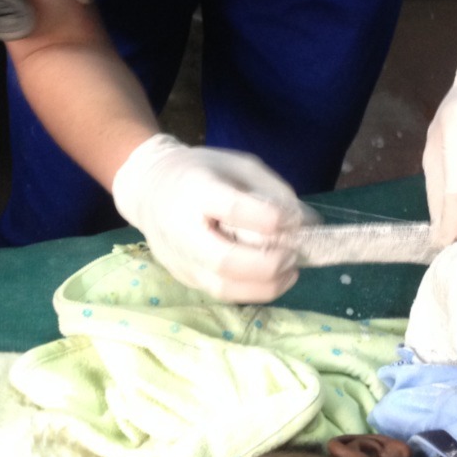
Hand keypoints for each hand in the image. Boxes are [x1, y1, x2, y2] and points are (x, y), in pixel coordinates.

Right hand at [112, 134, 312, 300]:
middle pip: (225, 260)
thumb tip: (307, 223)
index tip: (293, 219)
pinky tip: (272, 278)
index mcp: (196, 190)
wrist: (149, 188)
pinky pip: (222, 292)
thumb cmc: (201, 171)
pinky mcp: (185, 277)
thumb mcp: (238, 165)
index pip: (233, 209)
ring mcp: (180, 259)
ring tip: (290, 271)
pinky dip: (253, 291)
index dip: (269, 218)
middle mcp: (182, 229)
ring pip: (224, 287)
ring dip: (265, 286)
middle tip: (294, 255)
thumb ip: (273, 190)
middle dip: (268, 263)